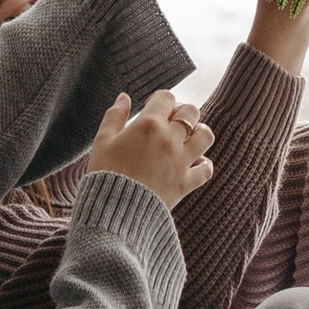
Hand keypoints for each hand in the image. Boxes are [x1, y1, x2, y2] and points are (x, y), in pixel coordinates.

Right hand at [86, 88, 214, 210]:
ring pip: (205, 136)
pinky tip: (194, 163)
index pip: (167, 97)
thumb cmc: (104, 174)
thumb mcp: (102, 141)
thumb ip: (114, 116)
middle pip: (191, 112)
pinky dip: (204, 164)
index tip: (151, 108)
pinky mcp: (185, 183)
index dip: (160, 100)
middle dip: (182, 112)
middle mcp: (168, 139)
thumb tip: (124, 97)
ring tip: (189, 137)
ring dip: (199, 133)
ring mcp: (180, 161)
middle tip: (171, 122)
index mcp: (147, 125)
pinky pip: (206, 169)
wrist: (112, 211)